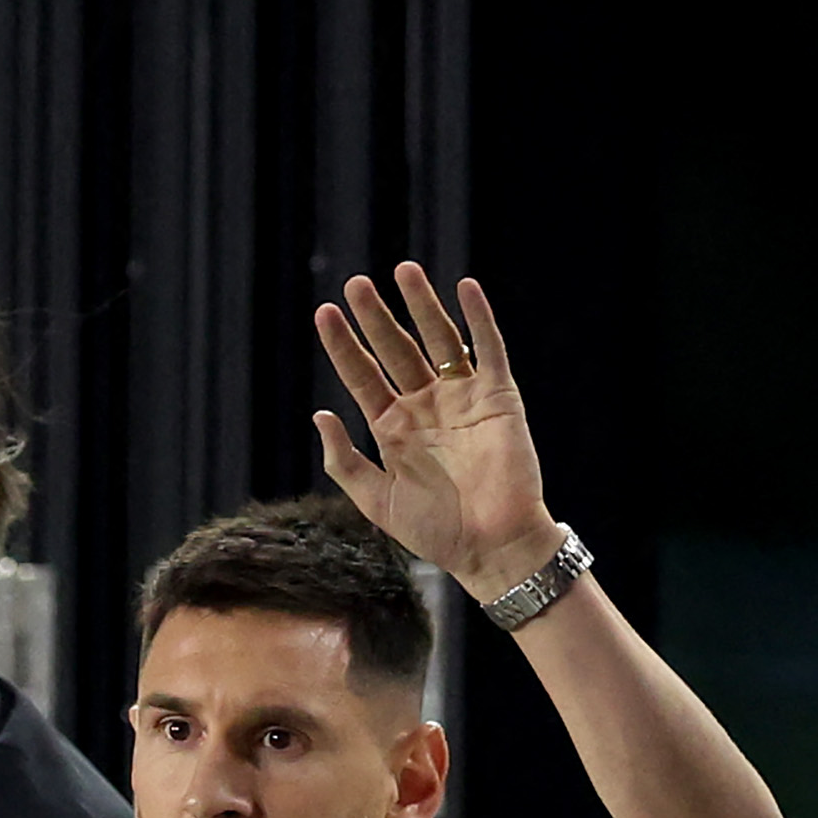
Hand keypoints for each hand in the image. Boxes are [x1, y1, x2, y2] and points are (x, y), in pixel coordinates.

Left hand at [312, 263, 561, 603]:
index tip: (324, 312)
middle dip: (376, 317)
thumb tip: (318, 416)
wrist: (492, 547)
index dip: (343, 345)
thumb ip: (346, 463)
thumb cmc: (437, 533)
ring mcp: (463, 399)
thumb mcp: (379, 502)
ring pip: (439, 340)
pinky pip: (489, 350)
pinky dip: (479, 319)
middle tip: (355, 284)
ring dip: (422, 305)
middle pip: (396, 350)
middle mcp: (427, 407)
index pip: (363, 376)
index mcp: (394, 429)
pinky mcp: (499, 399)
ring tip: (403, 270)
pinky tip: (465, 288)